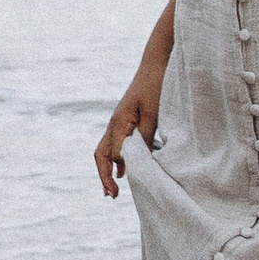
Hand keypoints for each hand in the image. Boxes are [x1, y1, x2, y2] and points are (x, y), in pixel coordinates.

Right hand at [94, 66, 165, 196]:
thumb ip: (144, 137)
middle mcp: (115, 123)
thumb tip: (136, 161)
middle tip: (112, 196)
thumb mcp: (153, 113)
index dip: (113, 174)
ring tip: (115, 188)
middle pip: (101, 154)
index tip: (119, 191)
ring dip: (109, 169)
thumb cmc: (155, 85)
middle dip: (104, 176)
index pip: (112, 155)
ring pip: (107, 149)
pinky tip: (125, 169)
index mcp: (119, 122)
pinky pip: (116, 143)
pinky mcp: (127, 119)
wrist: (156, 63)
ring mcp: (119, 121)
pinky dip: (117, 159)